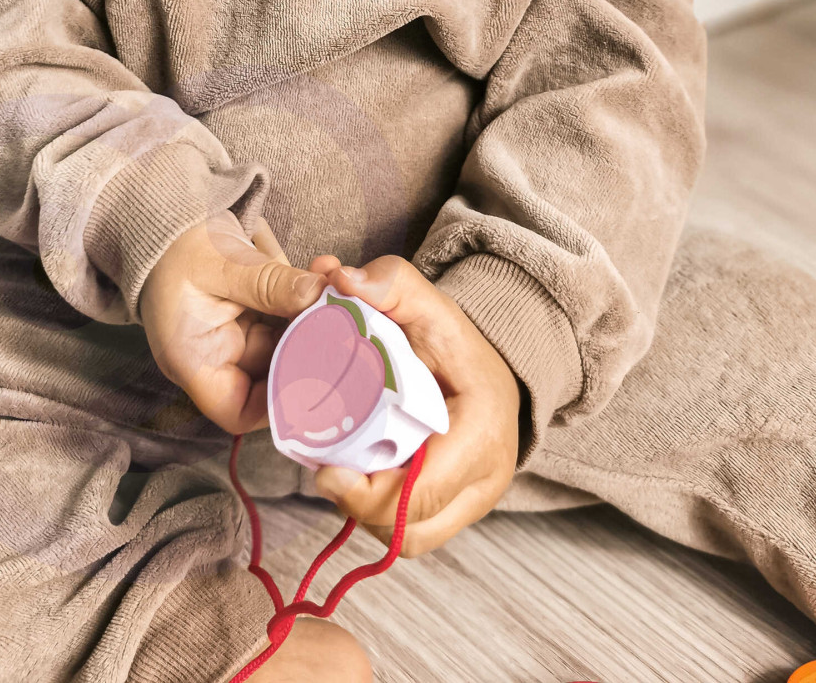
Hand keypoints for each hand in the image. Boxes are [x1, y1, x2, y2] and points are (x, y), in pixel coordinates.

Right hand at [138, 212, 325, 434]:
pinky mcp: (250, 313)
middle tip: (340, 317)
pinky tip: (322, 274)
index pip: (239, 411)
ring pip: (287, 342)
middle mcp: (217, 355)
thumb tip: (318, 295)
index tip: (319, 370)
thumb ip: (269, 283)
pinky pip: (286, 317)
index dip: (280, 403)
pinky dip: (305, 299)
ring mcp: (236, 334)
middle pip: (273, 373)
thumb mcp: (220, 264)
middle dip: (310, 345)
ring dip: (313, 317)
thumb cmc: (176, 245)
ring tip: (333, 285)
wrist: (165, 214)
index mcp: (195, 360)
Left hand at [307, 254, 520, 557]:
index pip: (423, 490)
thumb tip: (339, 279)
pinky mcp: (459, 508)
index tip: (326, 474)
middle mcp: (486, 477)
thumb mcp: (429, 302)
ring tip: (337, 474)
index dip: (369, 495)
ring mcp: (476, 500)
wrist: (492, 364)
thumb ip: (391, 283)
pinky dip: (380, 515)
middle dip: (361, 507)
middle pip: (413, 527)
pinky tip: (357, 481)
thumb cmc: (458, 339)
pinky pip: (414, 531)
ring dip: (368, 515)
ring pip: (411, 537)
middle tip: (323, 471)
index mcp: (482, 431)